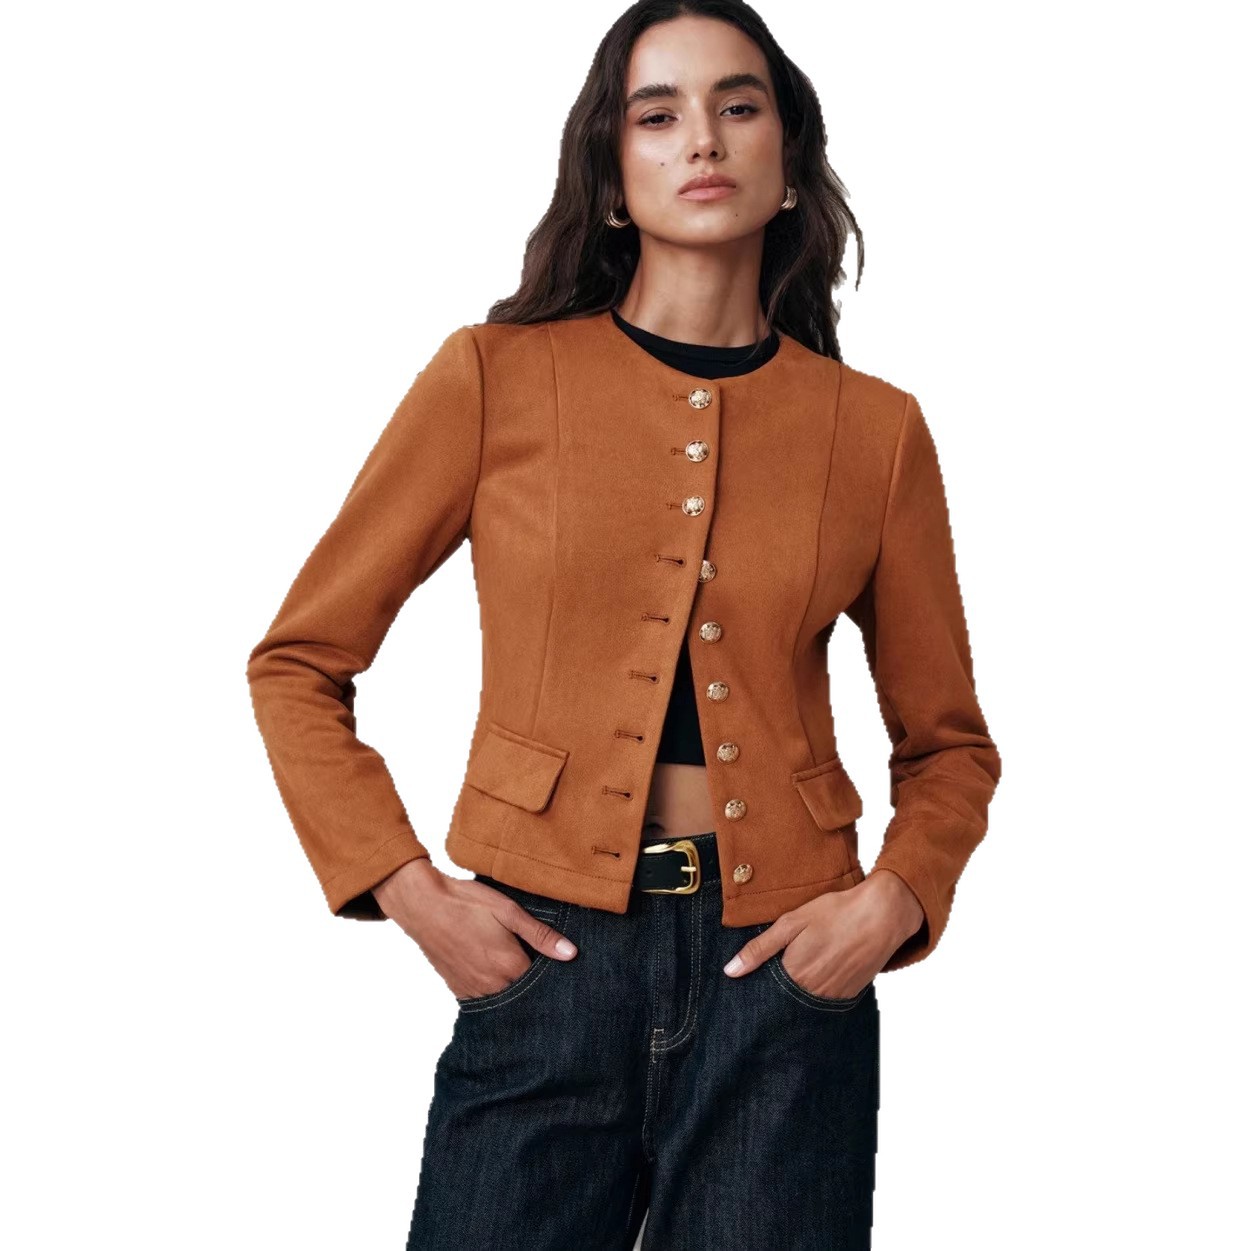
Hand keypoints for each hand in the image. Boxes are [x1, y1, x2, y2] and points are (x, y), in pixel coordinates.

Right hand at [372, 858, 578, 998]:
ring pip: (504, 999)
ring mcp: (473, 990)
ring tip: (515, 968)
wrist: (422, 905)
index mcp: (510, 966)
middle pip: (525, 994)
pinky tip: (495, 974)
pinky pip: (484, 999)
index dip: (553, 974)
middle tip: (537, 967)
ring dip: (513, 989)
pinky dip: (494, 991)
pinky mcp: (458, 989)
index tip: (560, 966)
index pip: (543, 983)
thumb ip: (540, 935)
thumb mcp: (508, 911)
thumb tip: (571, 953)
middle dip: (535, 986)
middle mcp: (493, 985)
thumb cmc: (466, 903)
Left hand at [722, 869, 923, 998]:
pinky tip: (821, 971)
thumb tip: (730, 971)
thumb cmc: (835, 913)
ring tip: (802, 970)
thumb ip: (759, 949)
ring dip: (799, 993)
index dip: (757, 990)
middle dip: (776, 995)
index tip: (749, 986)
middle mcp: (813, 993)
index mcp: (794, 974)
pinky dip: (819, 991)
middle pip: (785, 1002)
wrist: (882, 915)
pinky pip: (827, 1000)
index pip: (765, 995)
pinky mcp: (851, 995)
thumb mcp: (792, 923)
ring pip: (806, 1003)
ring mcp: (834, 996)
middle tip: (779, 975)